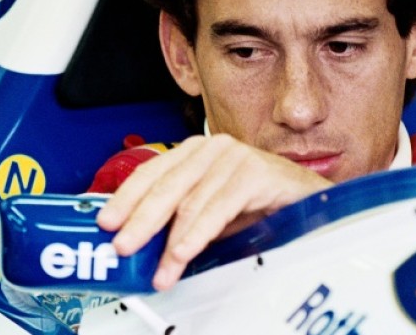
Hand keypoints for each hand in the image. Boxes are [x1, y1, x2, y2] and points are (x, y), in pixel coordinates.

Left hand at [95, 133, 332, 290]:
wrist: (308, 200)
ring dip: (172, 241)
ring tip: (160, 268)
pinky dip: (197, 235)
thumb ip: (181, 219)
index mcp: (195, 152)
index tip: (107, 222)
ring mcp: (234, 156)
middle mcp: (212, 148)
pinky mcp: (254, 171)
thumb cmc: (260, 204)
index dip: (126, 197)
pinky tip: (184, 253)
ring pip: (190, 201)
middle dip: (140, 221)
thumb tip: (142, 244)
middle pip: (166, 185)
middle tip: (123, 247)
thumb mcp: (212, 212)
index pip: (151, 171)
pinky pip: (218, 208)